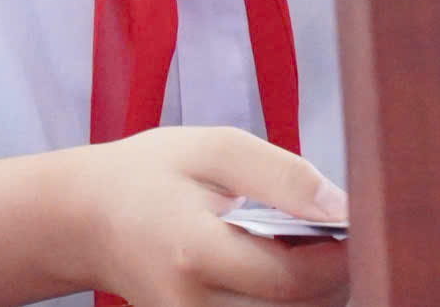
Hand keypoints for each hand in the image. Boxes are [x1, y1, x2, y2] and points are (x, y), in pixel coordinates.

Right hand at [67, 127, 350, 306]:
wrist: (88, 220)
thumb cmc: (150, 175)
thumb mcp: (213, 149)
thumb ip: (282, 176)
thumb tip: (343, 209)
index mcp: (194, 251)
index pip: (291, 278)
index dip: (338, 255)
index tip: (351, 221)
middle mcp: (192, 306)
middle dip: (332, 274)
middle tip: (326, 229)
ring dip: (310, 290)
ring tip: (296, 246)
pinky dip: (284, 299)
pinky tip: (274, 267)